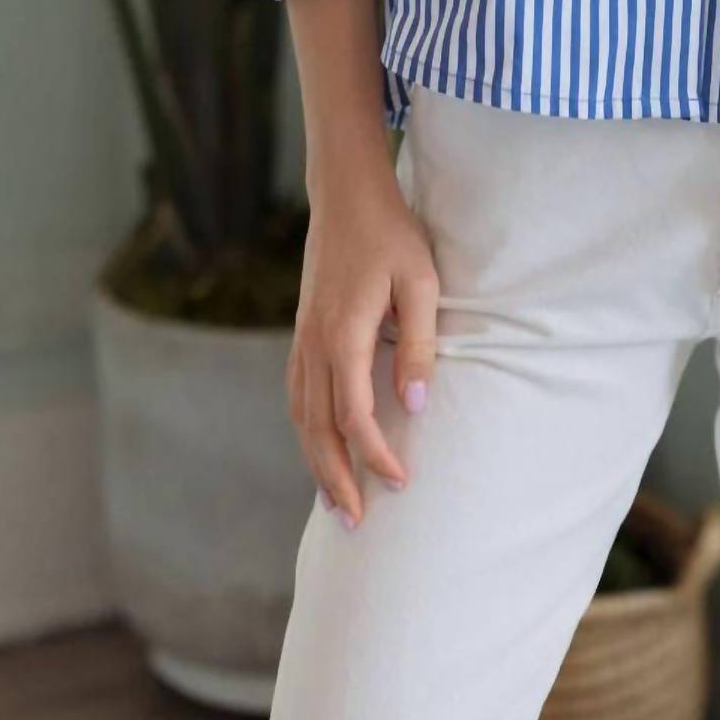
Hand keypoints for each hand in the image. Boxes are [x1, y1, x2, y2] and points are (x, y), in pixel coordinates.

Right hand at [288, 156, 439, 529]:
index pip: (355, 414)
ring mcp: (303, 340)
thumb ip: (420, 344)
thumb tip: (416, 406)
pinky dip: (307, 431)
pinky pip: (298, 395)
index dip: (375, 454)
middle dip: (335, 478)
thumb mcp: (421, 283)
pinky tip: (321, 449)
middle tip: (356, 523)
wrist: (348, 197)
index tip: (400, 481)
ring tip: (336, 502)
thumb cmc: (393, 235)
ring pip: (301, 416)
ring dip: (317, 462)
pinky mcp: (303, 333)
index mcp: (343, 334)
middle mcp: (315, 344)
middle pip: (317, 429)